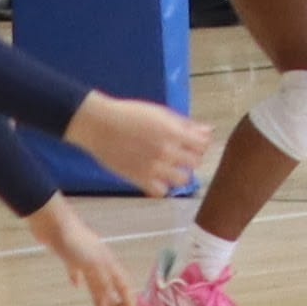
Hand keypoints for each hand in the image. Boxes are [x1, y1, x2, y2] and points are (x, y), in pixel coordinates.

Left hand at [30, 203, 142, 305]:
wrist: (53, 223)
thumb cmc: (75, 242)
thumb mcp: (93, 265)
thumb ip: (102, 284)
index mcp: (109, 264)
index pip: (123, 287)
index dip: (128, 303)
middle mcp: (101, 263)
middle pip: (111, 288)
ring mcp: (85, 259)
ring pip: (97, 283)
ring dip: (100, 298)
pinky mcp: (70, 256)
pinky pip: (78, 271)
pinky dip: (79, 280)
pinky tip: (76, 285)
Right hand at [65, 91, 206, 196]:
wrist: (98, 124)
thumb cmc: (128, 114)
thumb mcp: (160, 113)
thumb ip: (185, 124)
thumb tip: (207, 130)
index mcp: (173, 133)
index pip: (203, 145)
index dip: (199, 144)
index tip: (192, 143)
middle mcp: (166, 151)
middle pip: (195, 162)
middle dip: (190, 158)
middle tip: (180, 155)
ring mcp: (153, 167)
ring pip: (182, 180)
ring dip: (179, 174)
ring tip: (169, 168)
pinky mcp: (138, 178)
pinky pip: (160, 192)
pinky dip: (161, 187)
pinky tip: (156, 177)